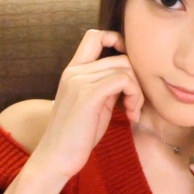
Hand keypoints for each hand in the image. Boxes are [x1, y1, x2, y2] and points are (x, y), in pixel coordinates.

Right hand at [30, 29, 144, 180]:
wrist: (56, 158)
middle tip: (134, 105)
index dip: (117, 41)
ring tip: (132, 111)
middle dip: (136, 80)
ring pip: (126, 69)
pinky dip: (135, 96)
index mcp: (73, 70)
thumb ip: (106, 85)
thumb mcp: (93, 104)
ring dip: (137, 91)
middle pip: (121, 57)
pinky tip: (131, 114)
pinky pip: (123, 80)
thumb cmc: (76, 136)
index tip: (129, 67)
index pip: (94, 36)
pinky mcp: (88, 95)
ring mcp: (79, 81)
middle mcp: (74, 71)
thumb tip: (129, 75)